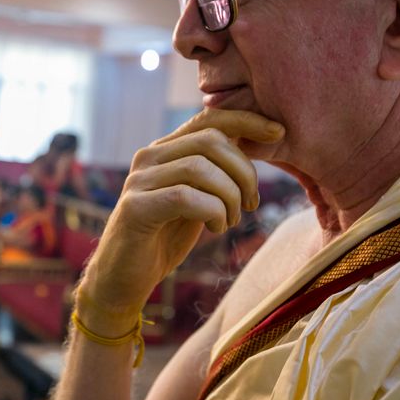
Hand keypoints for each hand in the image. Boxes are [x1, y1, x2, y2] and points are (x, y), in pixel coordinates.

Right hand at [77, 109, 283, 332]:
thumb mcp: (196, 199)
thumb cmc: (163, 239)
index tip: (277, 132)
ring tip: (230, 221)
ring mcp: (139, 181)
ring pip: (201, 167)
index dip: (246, 120)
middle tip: (251, 203)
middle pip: (210, 140)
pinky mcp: (135, 208)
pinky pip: (185, 197)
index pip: (208, 119)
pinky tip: (215, 228)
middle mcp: (148, 157)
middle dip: (244, 171)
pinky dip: (212, 211)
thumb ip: (213, 173)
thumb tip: (251, 146)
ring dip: (230, 197)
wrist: (122, 280)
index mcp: (164, 151)